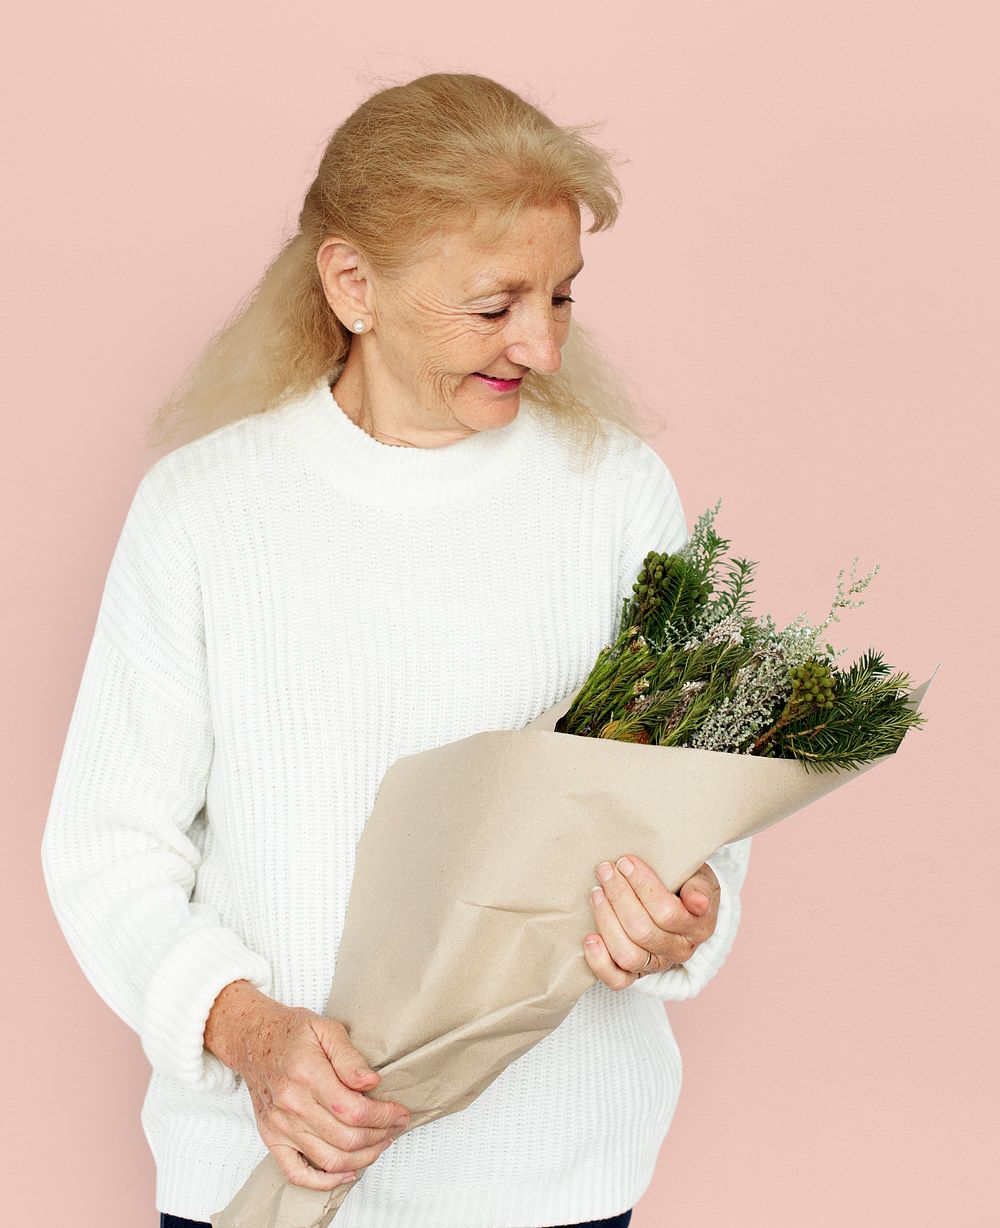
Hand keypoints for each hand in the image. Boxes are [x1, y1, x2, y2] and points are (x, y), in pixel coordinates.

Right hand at [204, 981, 410, 1190]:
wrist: (253, 1039)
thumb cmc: (291, 1032)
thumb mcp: (326, 1029)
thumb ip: (350, 1057)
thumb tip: (371, 1082)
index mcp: (307, 1074)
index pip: (354, 1110)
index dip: (383, 1116)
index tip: (400, 1112)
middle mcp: (291, 1104)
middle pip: (346, 1138)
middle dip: (380, 1135)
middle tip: (396, 1126)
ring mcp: (280, 1126)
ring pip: (329, 1160)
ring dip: (363, 1158)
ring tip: (380, 1143)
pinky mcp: (271, 1138)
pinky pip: (297, 1174)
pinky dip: (325, 1182)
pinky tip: (347, 1173)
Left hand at [583, 855, 720, 989]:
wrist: (681, 909)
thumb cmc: (686, 886)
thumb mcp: (700, 879)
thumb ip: (700, 887)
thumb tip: (698, 902)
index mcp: (698, 927)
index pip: (667, 912)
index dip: (642, 886)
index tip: (625, 862)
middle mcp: (679, 951)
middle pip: (643, 931)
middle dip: (619, 896)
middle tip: (606, 870)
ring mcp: (657, 965)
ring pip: (628, 955)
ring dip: (606, 921)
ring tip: (596, 893)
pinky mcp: (636, 974)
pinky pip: (617, 980)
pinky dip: (600, 962)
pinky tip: (590, 937)